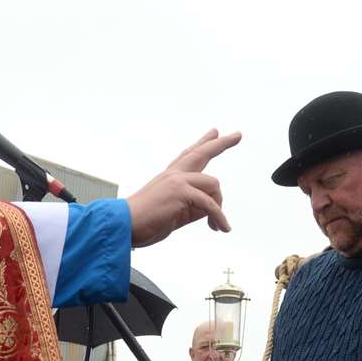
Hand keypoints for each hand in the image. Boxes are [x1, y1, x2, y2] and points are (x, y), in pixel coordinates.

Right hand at [126, 129, 239, 246]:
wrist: (124, 225)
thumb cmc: (145, 223)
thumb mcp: (174, 213)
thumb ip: (193, 207)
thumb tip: (211, 210)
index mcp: (170, 177)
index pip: (189, 155)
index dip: (203, 143)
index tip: (215, 132)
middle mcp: (174, 174)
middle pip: (201, 152)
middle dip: (221, 143)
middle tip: (237, 135)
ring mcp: (178, 180)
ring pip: (213, 185)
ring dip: (220, 208)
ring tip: (218, 225)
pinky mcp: (181, 192)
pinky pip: (210, 204)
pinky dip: (219, 217)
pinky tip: (221, 228)